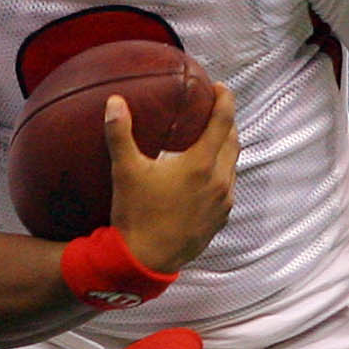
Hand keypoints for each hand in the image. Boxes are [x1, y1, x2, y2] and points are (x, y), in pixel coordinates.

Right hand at [108, 84, 238, 273]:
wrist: (144, 260)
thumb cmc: (136, 215)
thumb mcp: (125, 171)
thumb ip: (120, 134)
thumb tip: (115, 102)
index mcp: (200, 164)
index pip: (223, 122)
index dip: (224, 100)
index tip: (219, 88)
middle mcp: (218, 181)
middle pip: (233, 142)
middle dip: (227, 123)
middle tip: (214, 112)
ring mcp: (222, 202)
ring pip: (232, 166)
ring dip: (225, 150)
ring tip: (210, 142)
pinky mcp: (219, 220)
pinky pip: (227, 189)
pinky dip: (221, 175)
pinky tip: (205, 178)